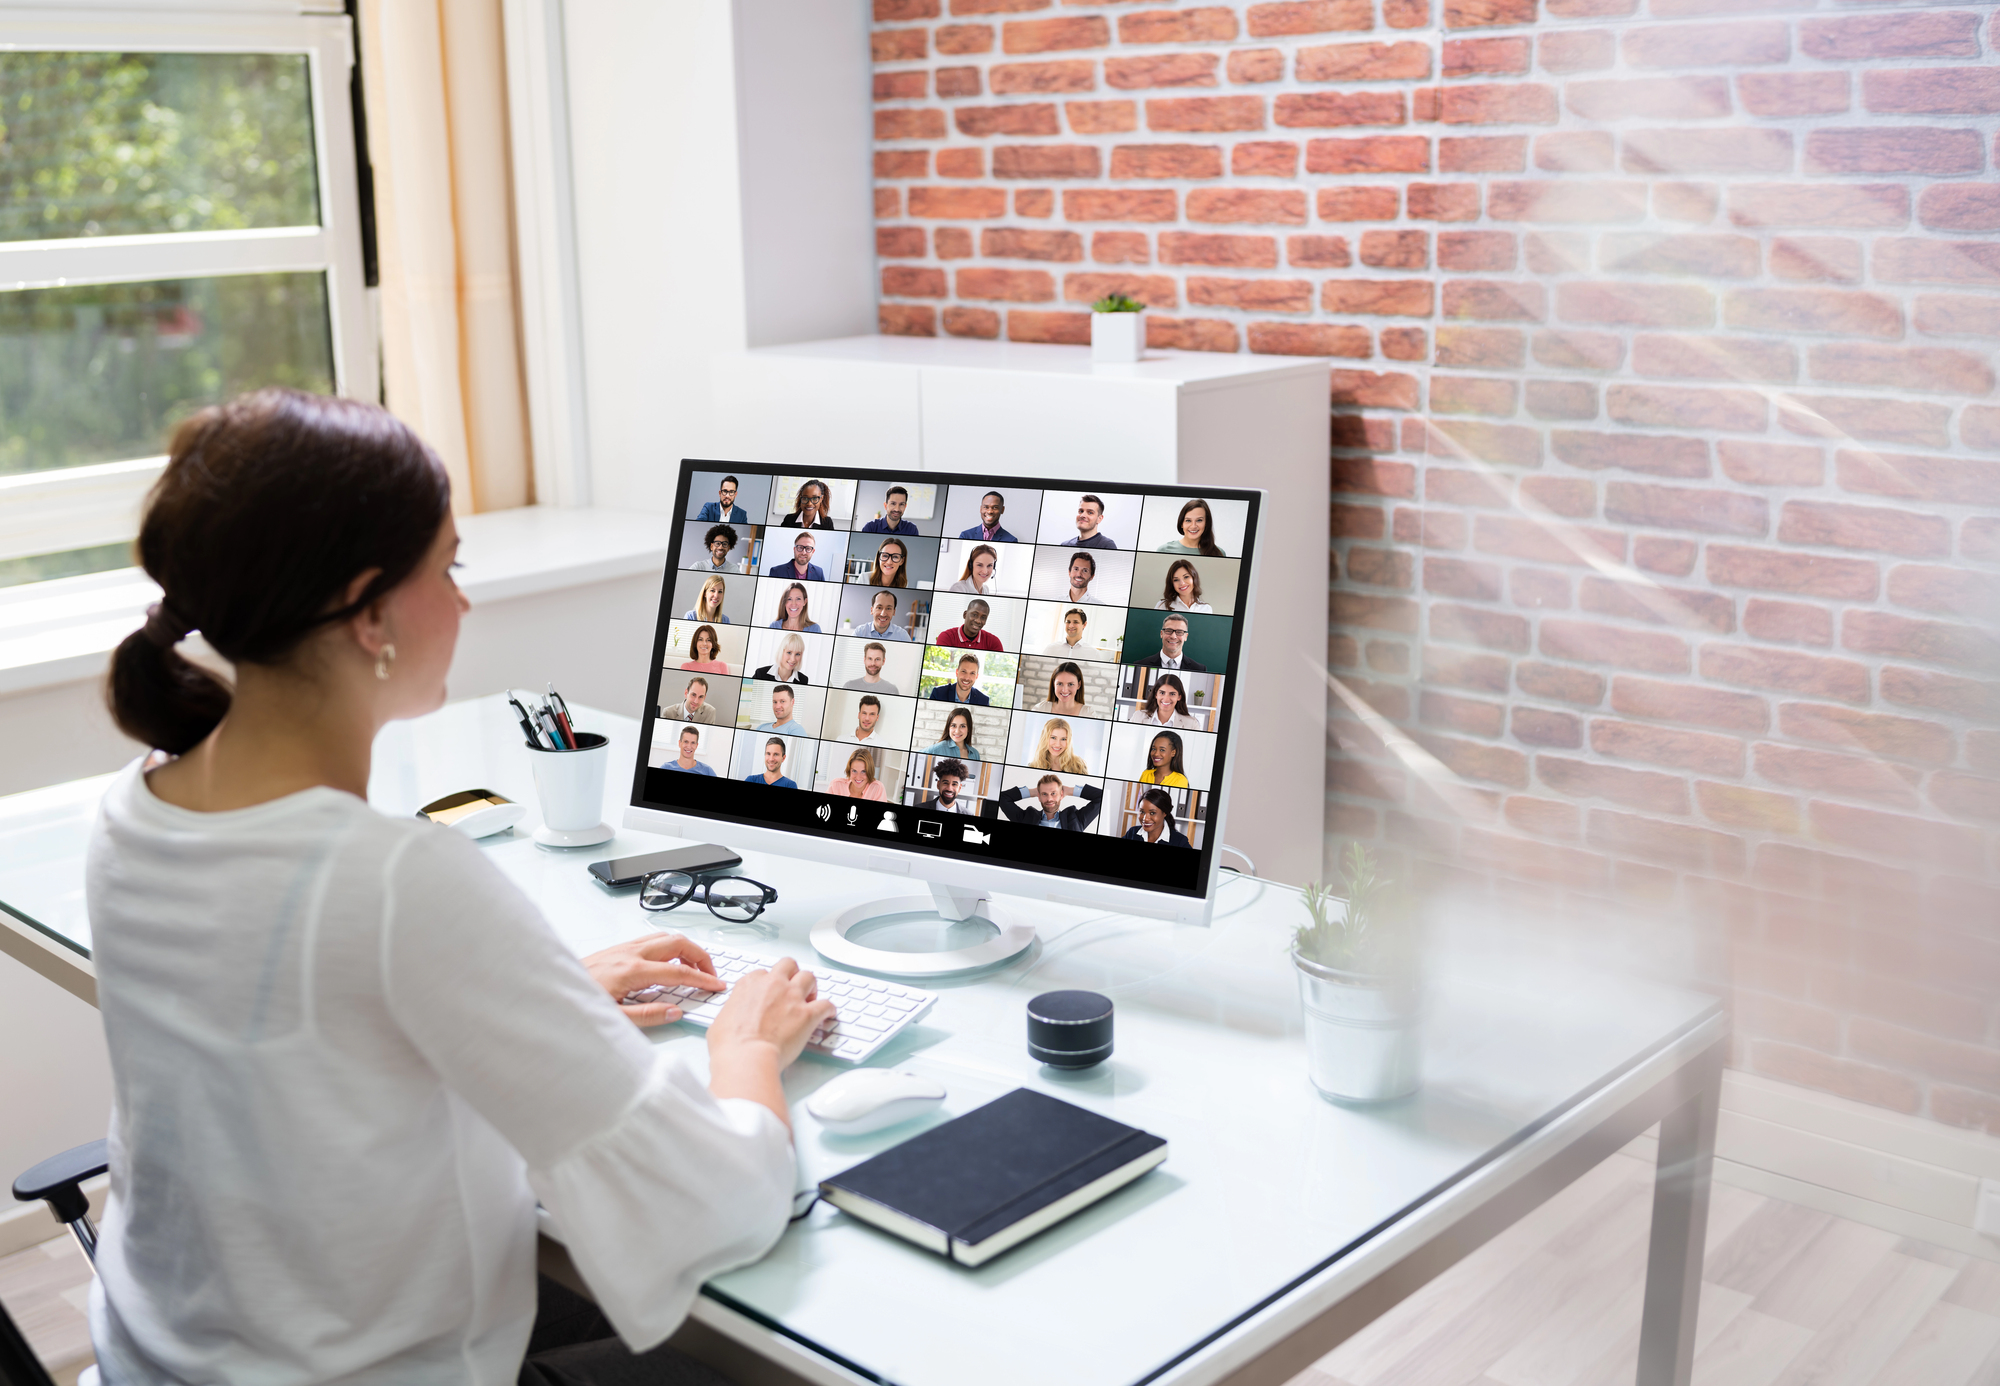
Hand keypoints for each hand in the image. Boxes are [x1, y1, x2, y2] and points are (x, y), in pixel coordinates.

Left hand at [583, 932, 722, 1027]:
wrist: (552, 991)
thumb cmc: (579, 1004)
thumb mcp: (614, 1019)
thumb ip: (647, 1016)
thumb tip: (675, 1012)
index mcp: (632, 971)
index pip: (679, 971)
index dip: (702, 978)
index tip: (716, 985)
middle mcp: (629, 953)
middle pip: (678, 943)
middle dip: (700, 956)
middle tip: (710, 974)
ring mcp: (623, 948)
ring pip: (665, 937)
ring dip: (686, 948)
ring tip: (694, 967)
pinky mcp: (617, 948)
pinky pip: (652, 940)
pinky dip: (669, 947)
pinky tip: (669, 961)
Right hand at [706, 957, 836, 1133]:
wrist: (746, 1057)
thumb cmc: (730, 1044)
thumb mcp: (721, 1020)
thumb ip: (732, 1012)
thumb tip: (733, 1019)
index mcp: (750, 984)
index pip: (763, 973)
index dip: (768, 983)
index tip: (770, 993)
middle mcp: (772, 985)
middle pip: (788, 965)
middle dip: (792, 973)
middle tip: (793, 987)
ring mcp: (792, 997)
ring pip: (809, 977)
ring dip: (811, 986)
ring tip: (811, 997)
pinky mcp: (807, 1014)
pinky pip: (826, 1004)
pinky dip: (829, 1008)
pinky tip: (828, 1014)